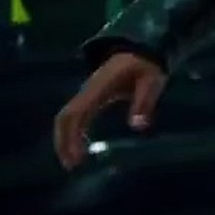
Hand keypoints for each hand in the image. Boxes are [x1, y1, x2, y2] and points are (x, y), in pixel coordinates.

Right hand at [53, 51, 167, 169]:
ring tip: (72, 163)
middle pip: (64, 117)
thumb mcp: (151, 81)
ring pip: (66, 117)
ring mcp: (87, 94)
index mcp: (98, 88)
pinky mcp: (91, 98)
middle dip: (63, 141)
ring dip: (65, 139)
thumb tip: (138, 127)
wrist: (141, 48)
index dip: (72, 135)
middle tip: (71, 166)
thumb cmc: (146, 65)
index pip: (76, 113)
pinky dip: (73, 133)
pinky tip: (80, 148)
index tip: (76, 157)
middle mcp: (87, 92)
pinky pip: (75, 116)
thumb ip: (144, 102)